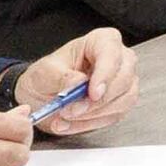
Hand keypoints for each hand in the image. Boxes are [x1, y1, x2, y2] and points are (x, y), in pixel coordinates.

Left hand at [13, 28, 132, 135]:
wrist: (41, 95)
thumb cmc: (45, 77)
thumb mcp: (44, 73)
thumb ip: (62, 77)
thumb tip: (78, 83)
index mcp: (100, 41)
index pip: (112, 53)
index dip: (105, 74)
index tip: (92, 93)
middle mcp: (118, 59)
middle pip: (124, 78)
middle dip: (97, 101)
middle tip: (71, 110)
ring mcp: (123, 81)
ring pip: (124, 100)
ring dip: (93, 114)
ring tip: (66, 117)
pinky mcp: (121, 102)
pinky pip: (115, 116)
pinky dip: (91, 123)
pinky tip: (72, 122)